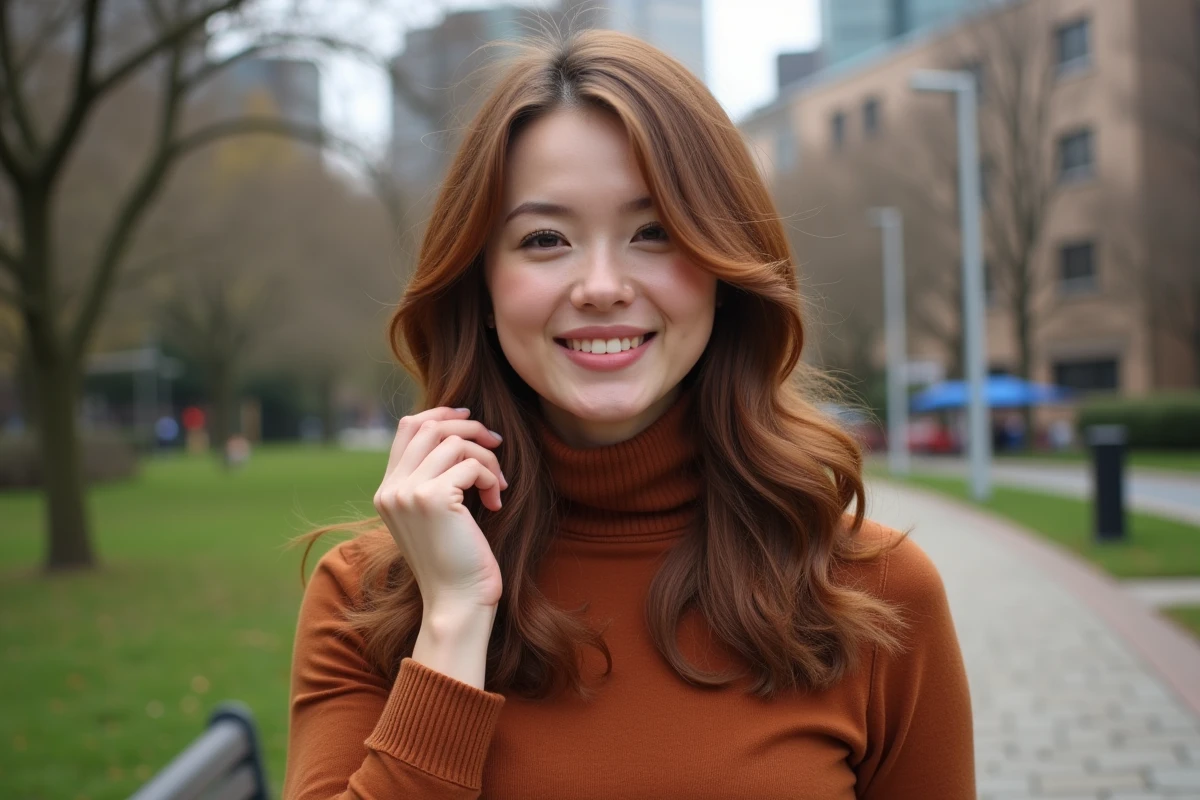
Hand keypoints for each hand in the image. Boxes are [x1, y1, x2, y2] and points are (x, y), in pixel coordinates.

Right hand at [373, 407, 506, 610]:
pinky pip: (471, 465)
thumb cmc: (456, 561)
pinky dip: (491, 477)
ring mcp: (408, 493)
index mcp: (387, 491)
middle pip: (429, 426)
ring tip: (498, 484)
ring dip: (486, 457)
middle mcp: (391, 489)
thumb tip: (456, 435)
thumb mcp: (435, 516)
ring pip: (454, 442)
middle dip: (469, 428)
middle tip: (495, 442)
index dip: (440, 415)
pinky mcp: (432, 498)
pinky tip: (496, 501)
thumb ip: (432, 479)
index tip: (469, 420)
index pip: (407, 428)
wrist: (456, 602)